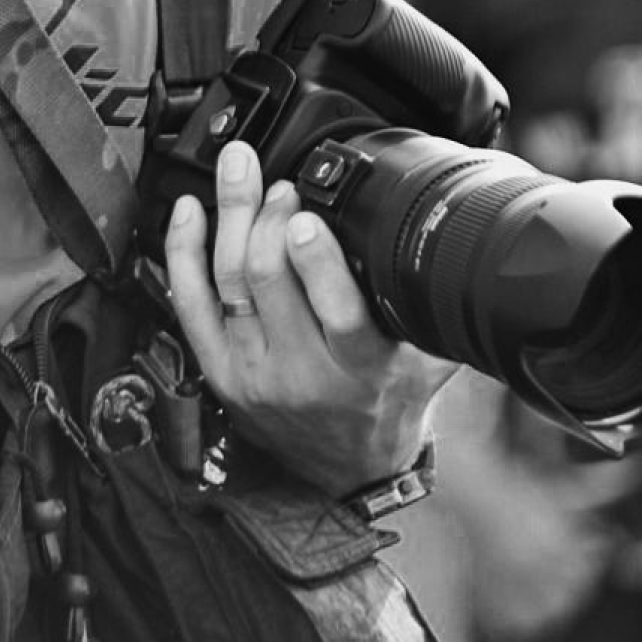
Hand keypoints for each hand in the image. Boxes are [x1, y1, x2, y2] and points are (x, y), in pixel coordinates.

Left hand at [164, 141, 457, 494]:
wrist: (347, 471)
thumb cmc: (389, 404)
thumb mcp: (430, 360)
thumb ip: (435, 309)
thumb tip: (459, 243)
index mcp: (360, 368)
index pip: (336, 311)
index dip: (317, 260)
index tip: (310, 216)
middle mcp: (300, 371)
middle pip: (268, 280)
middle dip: (269, 217)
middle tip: (277, 179)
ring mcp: (252, 371)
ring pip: (229, 282)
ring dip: (230, 217)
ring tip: (237, 170)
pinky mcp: (218, 370)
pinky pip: (190, 303)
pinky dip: (184, 252)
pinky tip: (187, 210)